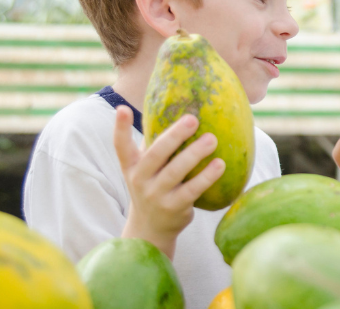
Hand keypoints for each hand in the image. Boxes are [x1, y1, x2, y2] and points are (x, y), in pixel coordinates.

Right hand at [114, 106, 224, 258]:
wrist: (151, 229)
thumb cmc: (153, 186)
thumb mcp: (145, 168)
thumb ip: (155, 145)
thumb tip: (179, 110)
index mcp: (131, 166)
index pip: (120, 146)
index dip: (119, 127)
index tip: (122, 109)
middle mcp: (140, 180)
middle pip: (155, 155)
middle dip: (174, 136)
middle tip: (193, 119)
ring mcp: (156, 195)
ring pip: (175, 172)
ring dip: (194, 155)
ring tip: (212, 140)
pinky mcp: (174, 208)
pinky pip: (192, 190)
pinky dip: (207, 177)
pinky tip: (220, 165)